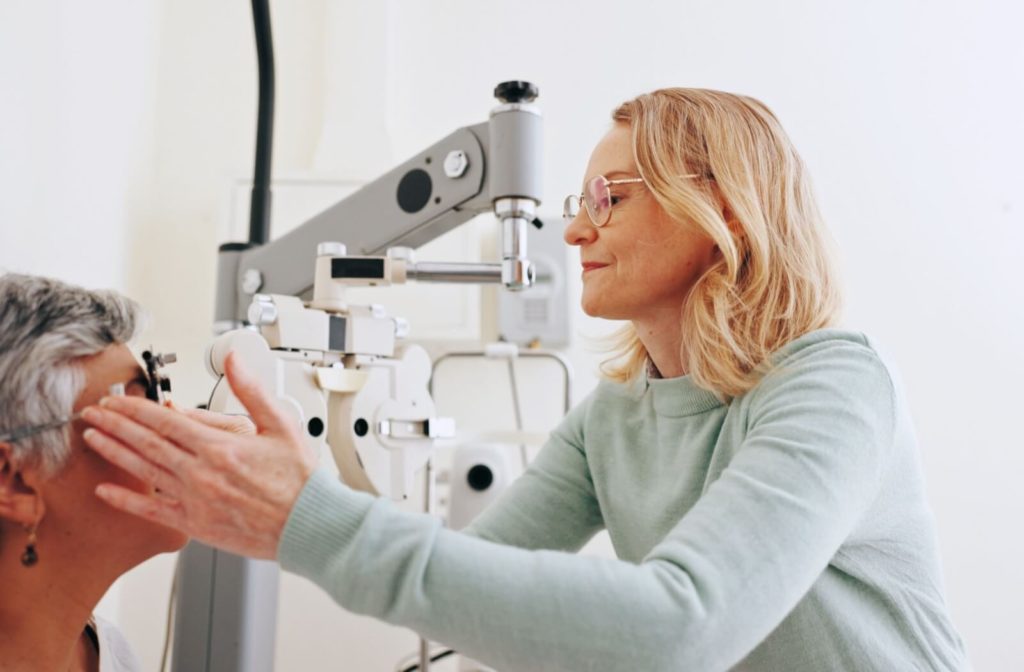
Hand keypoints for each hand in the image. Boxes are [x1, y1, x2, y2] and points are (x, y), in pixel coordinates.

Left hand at [81, 352, 316, 559]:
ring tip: (92, 439)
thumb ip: (251, 390)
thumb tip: (234, 360)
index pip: (165, 420)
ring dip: (114, 453)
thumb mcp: (280, 424)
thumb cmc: (299, 479)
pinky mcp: (195, 524)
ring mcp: (194, 500)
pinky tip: (106, 491)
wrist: (308, 523)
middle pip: (146, 442)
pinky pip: (152, 511)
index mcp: (219, 446)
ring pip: (143, 471)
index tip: (117, 399)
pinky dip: (126, 500)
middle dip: (115, 425)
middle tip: (94, 413)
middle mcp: (200, 472)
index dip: (135, 408)